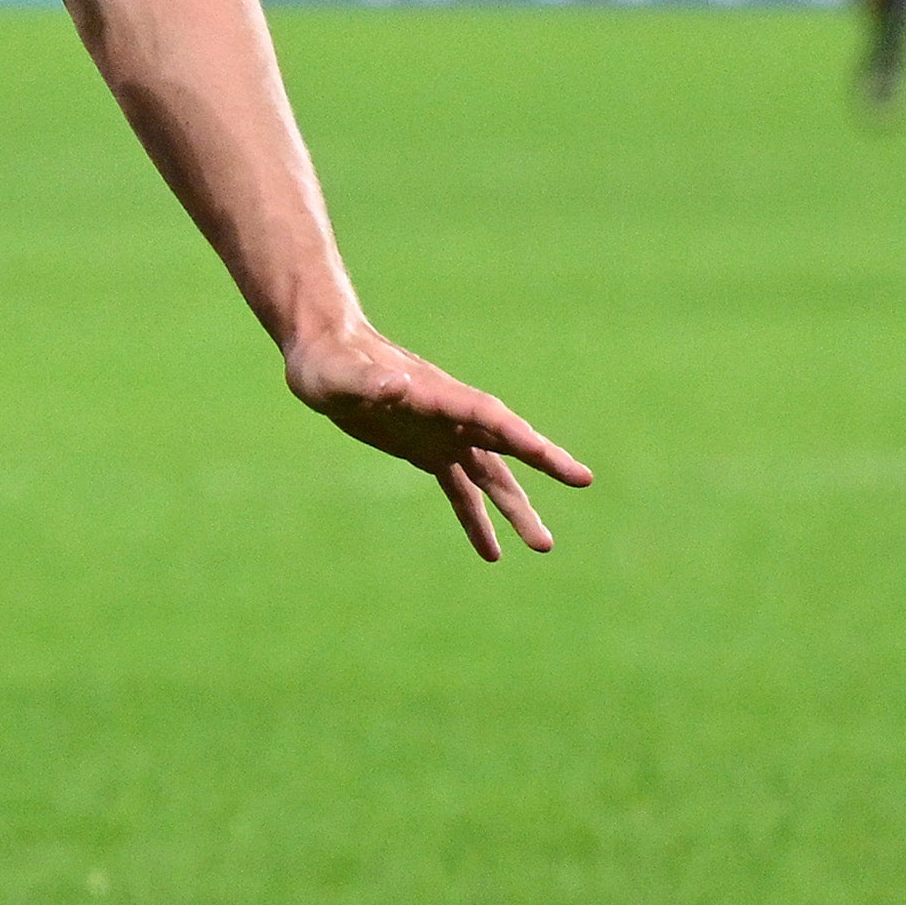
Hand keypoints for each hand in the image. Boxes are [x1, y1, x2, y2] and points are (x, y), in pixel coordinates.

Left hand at [283, 322, 591, 561]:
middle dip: (544, 462)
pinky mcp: (425, 449)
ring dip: (515, 507)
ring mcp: (441, 433)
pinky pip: (459, 489)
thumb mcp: (340, 375)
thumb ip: (368, 381)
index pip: (489, 417)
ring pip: (489, 475)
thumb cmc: (328, 360)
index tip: (555, 458)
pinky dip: (475, 519)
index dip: (521, 437)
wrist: (322, 352)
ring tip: (542, 546)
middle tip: (583, 480)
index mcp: (436, 395)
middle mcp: (449, 415)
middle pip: (506, 443)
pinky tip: (491, 552)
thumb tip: (395, 386)